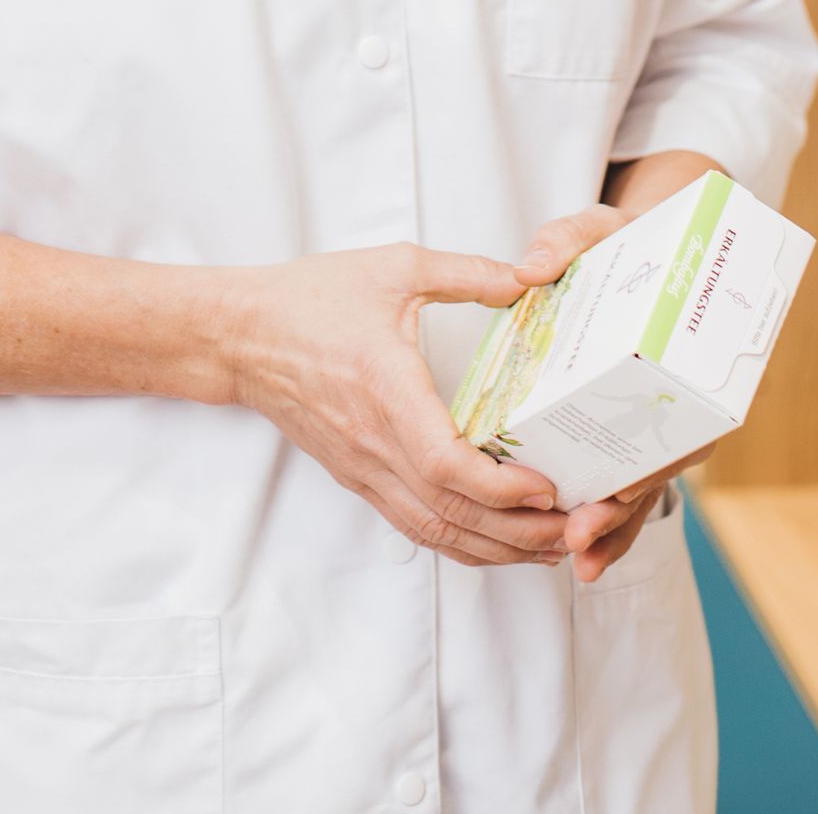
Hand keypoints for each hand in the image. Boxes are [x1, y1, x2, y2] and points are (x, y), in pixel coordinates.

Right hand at [225, 242, 571, 567]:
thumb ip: (463, 273)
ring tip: (548, 546)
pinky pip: (413, 524)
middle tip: (574, 529)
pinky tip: (494, 541)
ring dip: (494, 549)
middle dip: (517, 532)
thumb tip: (524, 278)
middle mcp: (374, 442)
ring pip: (433, 530)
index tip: (546, 485)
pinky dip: (459, 542)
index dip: (499, 487)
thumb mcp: (393, 267)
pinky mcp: (357, 477)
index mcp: (385, 388)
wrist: (242, 336)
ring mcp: (363, 468)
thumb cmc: (312, 298)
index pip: (444, 463)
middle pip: (450, 512)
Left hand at [513, 161, 724, 585]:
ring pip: (638, 485)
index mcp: (680, 351)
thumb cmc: (625, 241)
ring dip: (610, 528)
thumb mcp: (598, 229)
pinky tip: (578, 555)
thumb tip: (530, 268)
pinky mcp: (626, 429)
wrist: (654, 248)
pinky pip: (622, 482)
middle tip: (577, 537)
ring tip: (574, 559)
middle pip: (654, 467)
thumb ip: (567, 241)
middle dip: (618, 511)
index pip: (676, 424)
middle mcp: (676, 396)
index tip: (613, 492)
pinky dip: (606, 520)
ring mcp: (653, 419)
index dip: (647, 465)